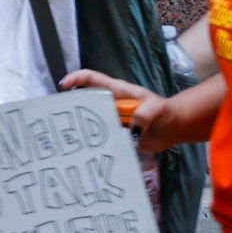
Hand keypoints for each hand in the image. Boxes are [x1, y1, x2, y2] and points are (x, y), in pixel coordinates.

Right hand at [59, 69, 187, 154]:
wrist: (172, 129)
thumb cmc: (164, 112)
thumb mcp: (156, 109)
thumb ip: (145, 115)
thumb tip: (132, 130)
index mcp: (117, 91)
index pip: (92, 79)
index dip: (77, 79)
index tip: (64, 86)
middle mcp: (110, 104)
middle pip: (86, 101)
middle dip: (72, 106)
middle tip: (59, 117)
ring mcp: (112, 120)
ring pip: (91, 121)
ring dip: (81, 129)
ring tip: (69, 139)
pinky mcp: (115, 135)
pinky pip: (101, 139)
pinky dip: (94, 145)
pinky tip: (87, 154)